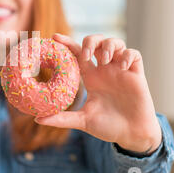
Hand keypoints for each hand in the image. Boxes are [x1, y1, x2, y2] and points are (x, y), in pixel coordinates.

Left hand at [35, 34, 161, 153]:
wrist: (131, 135)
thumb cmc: (107, 127)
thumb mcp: (83, 121)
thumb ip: (62, 119)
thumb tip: (37, 119)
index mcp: (91, 77)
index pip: (77, 53)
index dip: (67, 43)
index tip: (55, 37)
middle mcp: (104, 70)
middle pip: (96, 41)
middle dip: (90, 41)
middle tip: (86, 54)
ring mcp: (120, 70)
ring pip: (115, 42)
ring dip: (108, 46)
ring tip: (104, 60)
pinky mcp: (136, 74)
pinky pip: (134, 54)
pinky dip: (127, 55)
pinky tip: (122, 68)